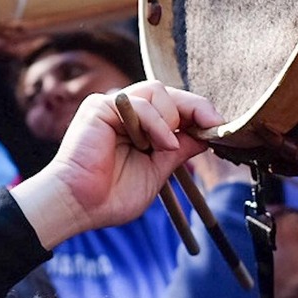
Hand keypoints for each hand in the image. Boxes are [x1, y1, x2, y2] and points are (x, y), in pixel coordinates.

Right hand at [10, 81, 222, 248]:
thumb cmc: (110, 196)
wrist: (79, 206)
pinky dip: (155, 122)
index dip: (197, 112)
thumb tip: (205, 135)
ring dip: (170, 119)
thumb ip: (178, 150)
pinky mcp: (99, 107)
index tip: (218, 125)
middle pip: (169, 93)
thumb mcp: (157, 171)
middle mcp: (125, 112)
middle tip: (212, 124)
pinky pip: (139, 102)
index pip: (173, 107)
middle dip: (194, 108)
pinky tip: (157, 144)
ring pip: (157, 91)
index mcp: (137, 127)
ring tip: (165, 146)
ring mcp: (111, 107)